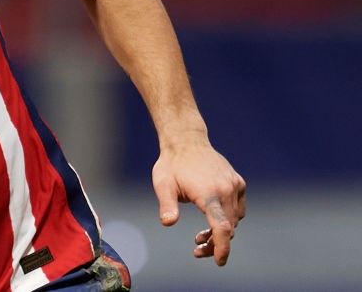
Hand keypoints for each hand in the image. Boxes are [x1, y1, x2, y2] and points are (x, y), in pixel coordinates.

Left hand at [152, 138, 245, 265]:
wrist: (186, 141)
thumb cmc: (171, 165)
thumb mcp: (163, 185)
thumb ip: (167, 205)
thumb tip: (168, 223)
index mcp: (209, 193)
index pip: (222, 228)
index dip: (221, 248)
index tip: (218, 261)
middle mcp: (226, 190)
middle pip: (228, 228)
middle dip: (215, 243)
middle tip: (197, 249)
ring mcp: (234, 185)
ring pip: (234, 220)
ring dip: (221, 232)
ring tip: (200, 235)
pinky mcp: (238, 182)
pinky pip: (239, 208)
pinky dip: (229, 218)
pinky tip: (213, 218)